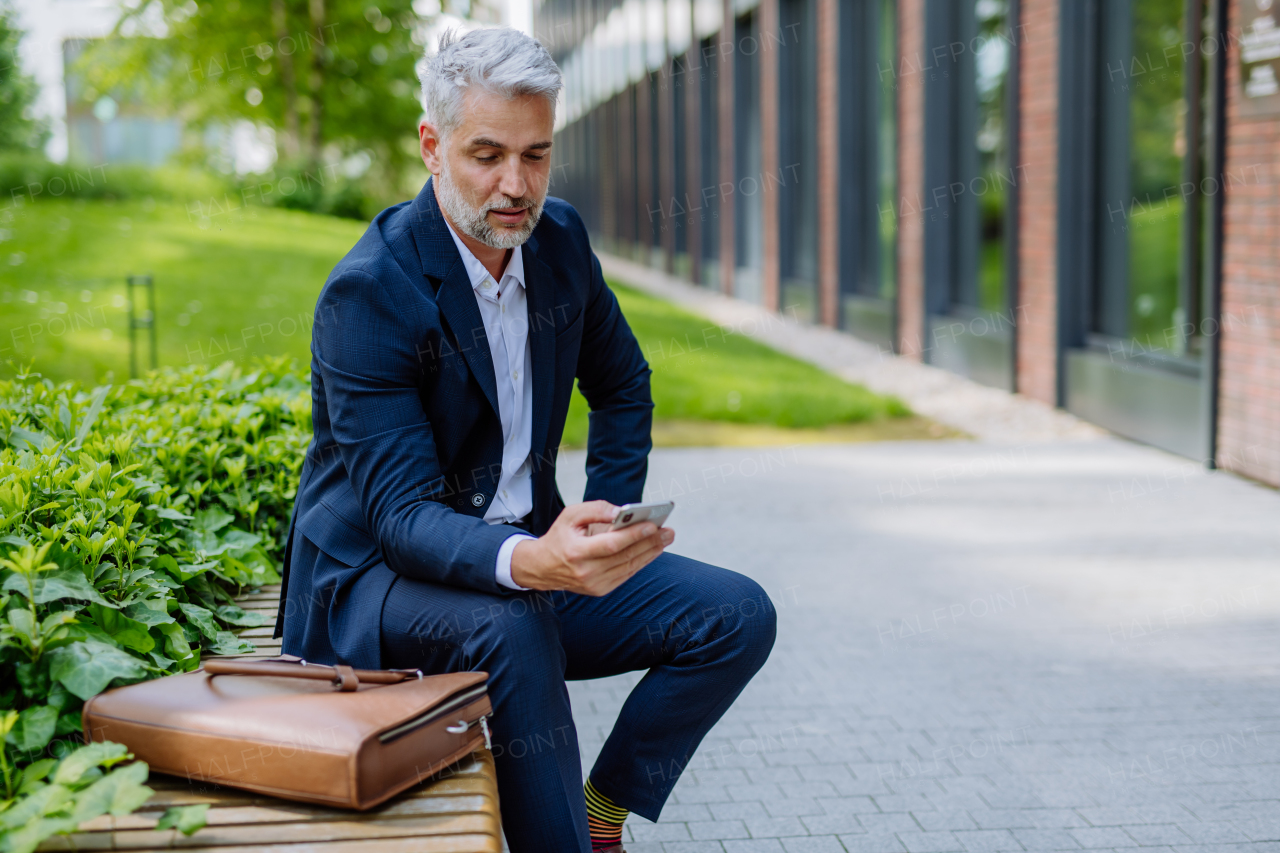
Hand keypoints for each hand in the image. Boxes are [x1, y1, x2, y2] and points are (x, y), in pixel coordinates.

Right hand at [510, 500, 673, 594]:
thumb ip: (596, 510)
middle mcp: (586, 572)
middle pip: (625, 557)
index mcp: (576, 552)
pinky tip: (653, 550)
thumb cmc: (560, 537)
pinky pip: (626, 574)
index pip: (611, 544)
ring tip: (666, 538)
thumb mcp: (570, 515)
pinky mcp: (600, 590)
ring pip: (629, 567)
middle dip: (650, 543)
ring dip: (651, 552)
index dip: (634, 535)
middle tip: (668, 531)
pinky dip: (641, 562)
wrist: (542, 568)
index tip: (653, 525)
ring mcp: (594, 584)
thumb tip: (622, 512)